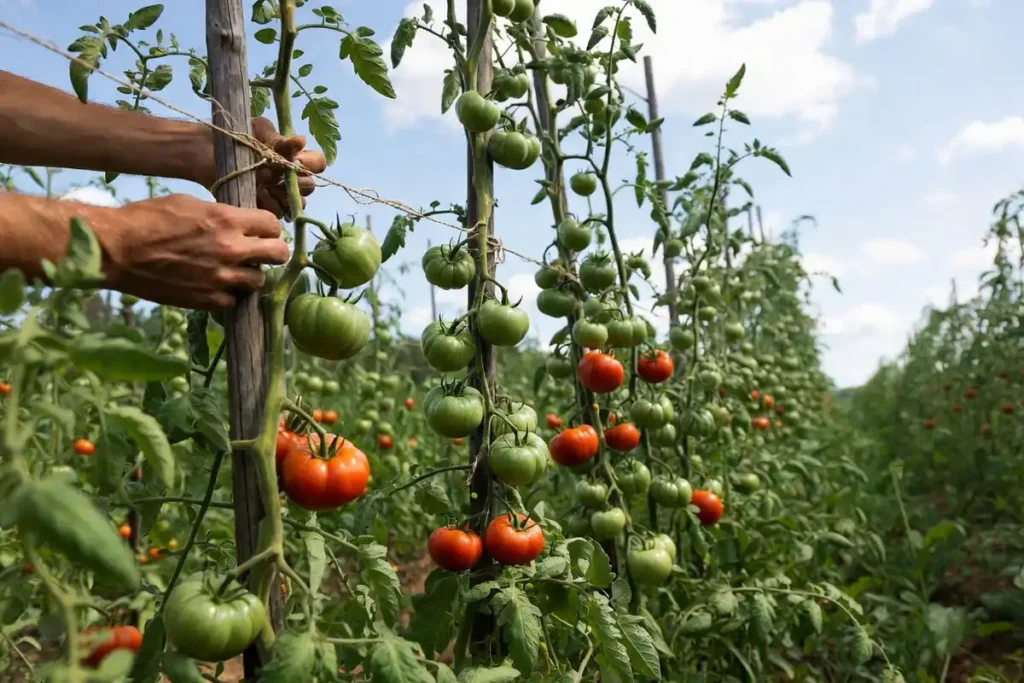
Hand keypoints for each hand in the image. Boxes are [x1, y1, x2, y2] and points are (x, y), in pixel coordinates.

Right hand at [101, 194, 288, 309]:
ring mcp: (221, 278)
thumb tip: (240, 223)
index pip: (273, 224)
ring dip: (249, 275)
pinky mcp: (207, 300)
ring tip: (233, 270)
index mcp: (227, 220)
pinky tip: (215, 286)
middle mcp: (231, 249)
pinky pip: (234, 301)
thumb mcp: (189, 204)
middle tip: (259, 252)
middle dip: (272, 251)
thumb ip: (221, 215)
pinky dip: (228, 295)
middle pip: (279, 254)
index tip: (261, 231)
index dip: (269, 228)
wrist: (117, 250)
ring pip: (259, 281)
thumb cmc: (147, 219)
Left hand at [203, 118, 327, 219]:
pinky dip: (270, 205)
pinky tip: (258, 194)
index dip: (311, 164)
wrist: (203, 150)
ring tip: (268, 186)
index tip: (297, 162)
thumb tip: (301, 140)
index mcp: (291, 155)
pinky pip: (276, 212)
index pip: (317, 163)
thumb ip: (279, 139)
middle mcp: (288, 175)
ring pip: (296, 203)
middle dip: (297, 183)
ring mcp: (276, 192)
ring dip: (285, 196)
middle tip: (280, 176)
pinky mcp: (262, 205)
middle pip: (308, 186)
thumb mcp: (258, 130)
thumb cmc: (233, 135)